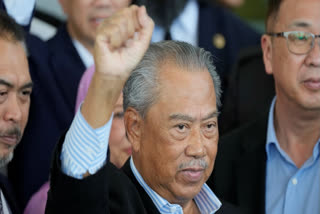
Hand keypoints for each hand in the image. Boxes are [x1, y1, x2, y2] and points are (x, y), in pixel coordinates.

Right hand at [81, 5, 153, 127]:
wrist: (118, 72)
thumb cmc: (129, 58)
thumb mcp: (144, 41)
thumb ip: (147, 24)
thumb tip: (141, 7)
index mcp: (124, 20)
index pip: (134, 10)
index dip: (138, 24)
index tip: (134, 37)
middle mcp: (113, 20)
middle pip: (128, 13)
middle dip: (131, 31)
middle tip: (126, 43)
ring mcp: (105, 25)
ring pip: (121, 21)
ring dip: (124, 37)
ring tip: (119, 46)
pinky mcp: (99, 33)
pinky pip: (114, 29)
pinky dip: (117, 41)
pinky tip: (113, 47)